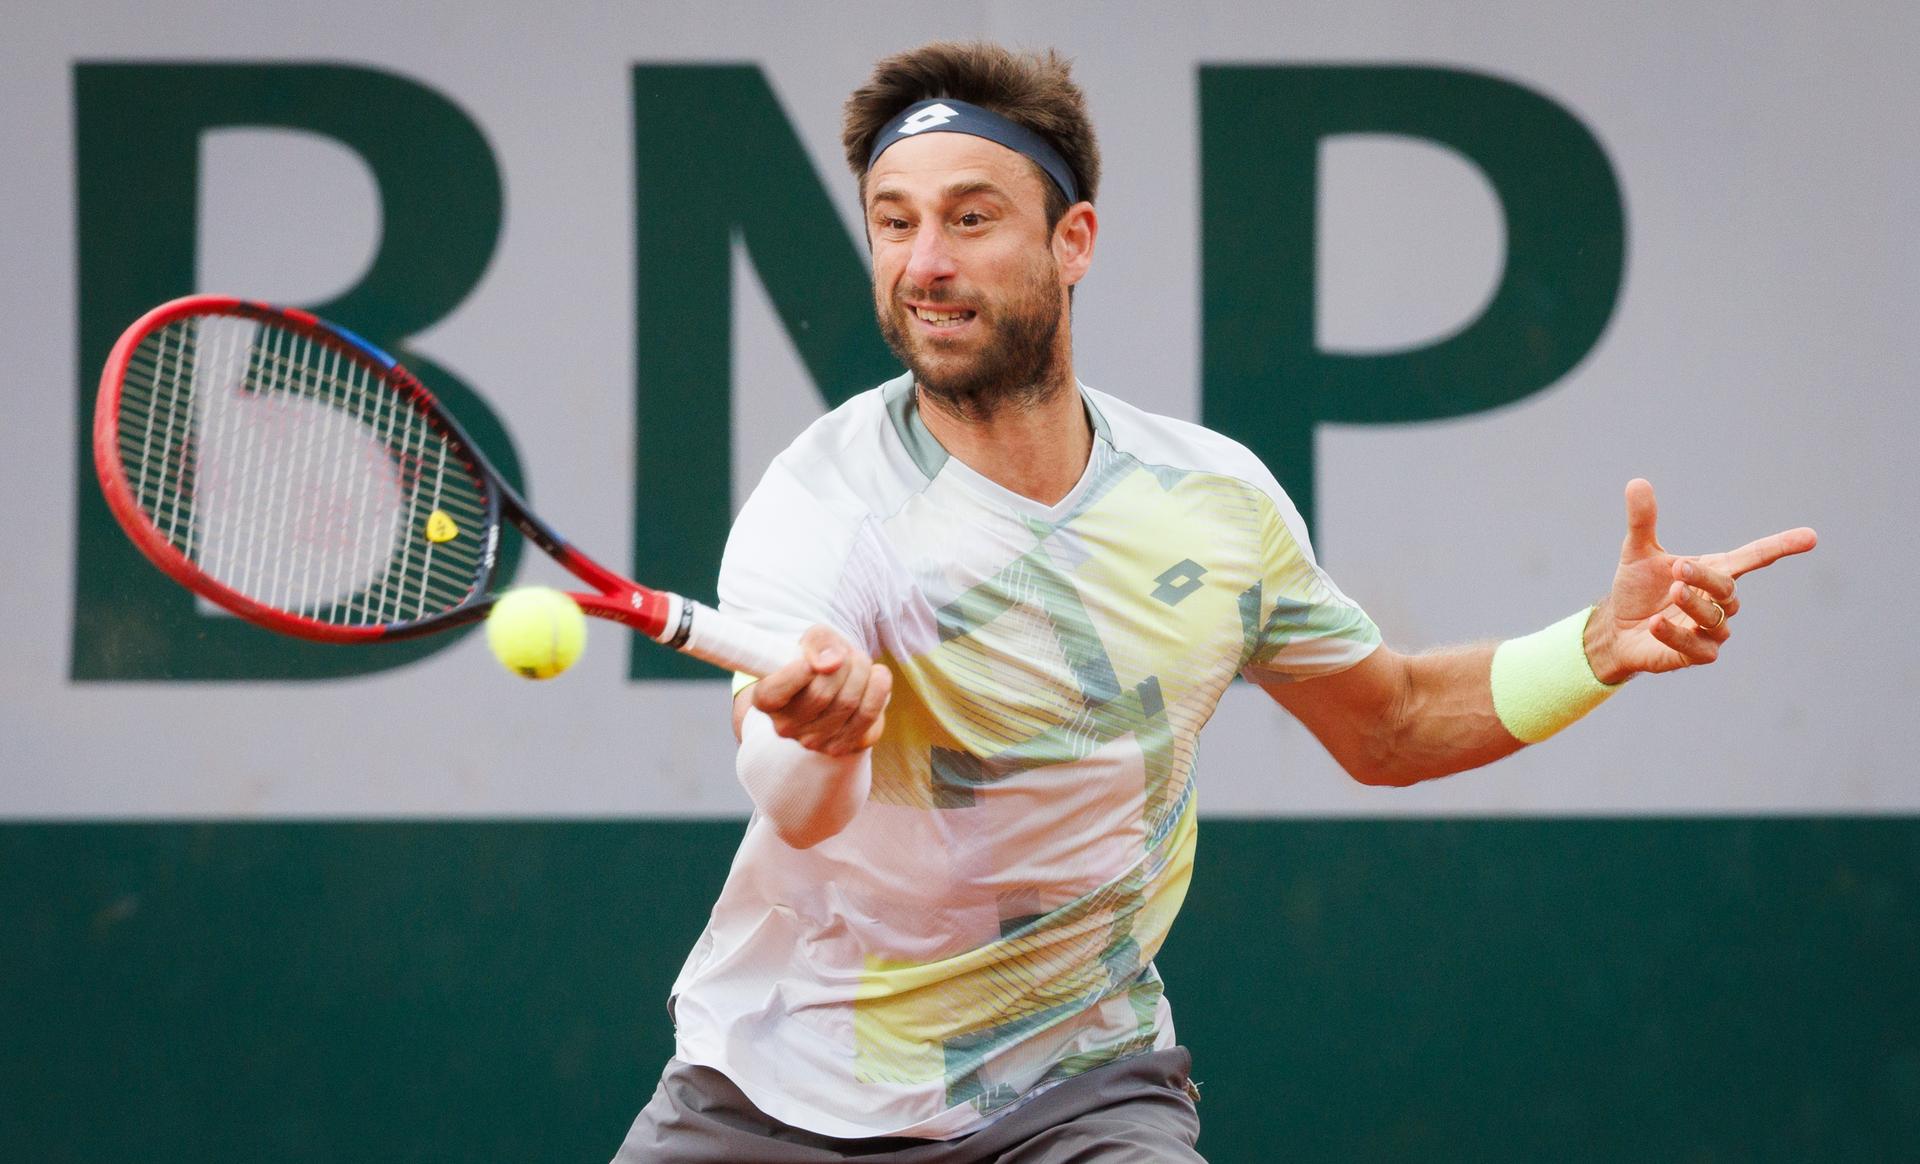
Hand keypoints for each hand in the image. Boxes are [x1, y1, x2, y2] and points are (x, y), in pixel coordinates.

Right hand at [747, 625, 891, 755]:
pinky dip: (879, 688)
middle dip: (843, 663)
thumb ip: (818, 643)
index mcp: (765, 700)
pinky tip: (876, 676)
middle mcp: (785, 727)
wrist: (837, 681)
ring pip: (847, 702)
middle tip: (847, 654)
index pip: (775, 692)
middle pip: (821, 693)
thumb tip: (832, 663)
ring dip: (862, 671)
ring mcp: (813, 741)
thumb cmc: (818, 658)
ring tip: (860, 662)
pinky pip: (868, 715)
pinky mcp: (841, 746)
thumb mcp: (813, 640)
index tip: (814, 658)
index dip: (799, 671)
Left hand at [1584, 478, 1816, 683]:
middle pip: (1727, 588)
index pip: (1754, 557)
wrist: (1617, 630)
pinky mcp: (1695, 654)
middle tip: (1679, 568)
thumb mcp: (1638, 552)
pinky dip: (1675, 634)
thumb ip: (1643, 521)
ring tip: (1674, 591)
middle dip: (1705, 578)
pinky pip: (1696, 647)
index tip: (1811, 537)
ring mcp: (1711, 630)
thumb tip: (1636, 482)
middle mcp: (1718, 601)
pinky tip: (1655, 624)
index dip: (1781, 546)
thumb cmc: (1637, 590)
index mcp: (1714, 571)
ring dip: (1694, 605)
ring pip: (1715, 618)